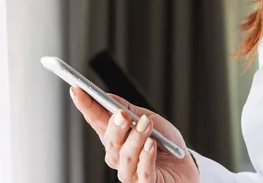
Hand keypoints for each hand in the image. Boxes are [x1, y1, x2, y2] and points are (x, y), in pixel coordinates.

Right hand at [70, 87, 199, 182]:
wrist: (185, 166)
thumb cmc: (165, 144)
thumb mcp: (150, 119)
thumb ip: (129, 110)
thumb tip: (107, 96)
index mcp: (116, 138)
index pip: (97, 120)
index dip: (86, 106)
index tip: (77, 90)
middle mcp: (118, 156)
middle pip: (111, 141)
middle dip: (115, 126)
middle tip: (121, 114)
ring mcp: (130, 172)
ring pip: (126, 156)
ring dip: (135, 138)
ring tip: (146, 124)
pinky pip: (143, 171)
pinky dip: (147, 157)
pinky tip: (151, 144)